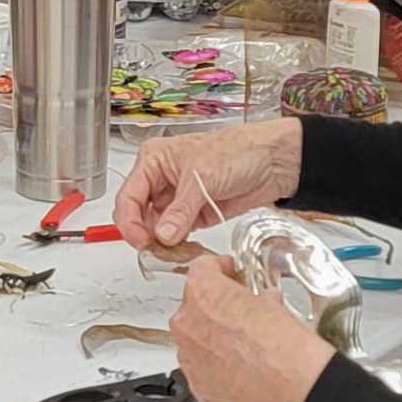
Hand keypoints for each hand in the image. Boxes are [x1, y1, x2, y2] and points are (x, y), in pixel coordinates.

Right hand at [114, 120, 303, 258]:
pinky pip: (176, 235)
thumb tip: (162, 235)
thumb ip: (180, 210)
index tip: (141, 241)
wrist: (273, 162)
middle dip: (145, 234)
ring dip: (162, 243)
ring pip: (156, 228)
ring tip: (174, 251)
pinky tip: (185, 249)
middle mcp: (162, 180)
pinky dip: (178, 246)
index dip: (130, 221)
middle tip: (156, 250)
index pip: (128, 196)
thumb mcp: (203, 178)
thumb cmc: (239, 151)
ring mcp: (178, 200)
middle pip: (138, 215)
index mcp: (154, 161)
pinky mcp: (194, 215)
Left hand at [169, 252, 338, 401]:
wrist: (292, 385)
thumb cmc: (283, 346)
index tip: (228, 272)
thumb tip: (260, 303)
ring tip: (242, 343)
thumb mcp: (273, 304)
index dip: (220, 268)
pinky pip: (200, 365)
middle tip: (240, 312)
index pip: (202, 268)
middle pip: (194, 304)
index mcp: (203, 293)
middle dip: (216, 306)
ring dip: (213, 336)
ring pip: (194, 337)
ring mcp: (189, 355)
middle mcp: (188, 323)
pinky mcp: (196, 382)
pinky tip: (239, 365)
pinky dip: (215, 364)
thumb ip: (254, 298)